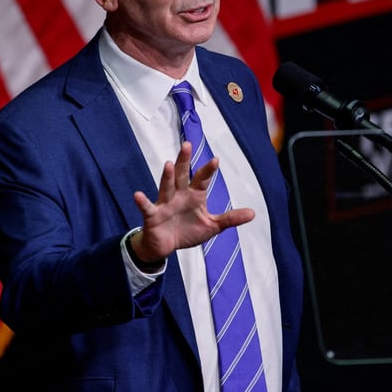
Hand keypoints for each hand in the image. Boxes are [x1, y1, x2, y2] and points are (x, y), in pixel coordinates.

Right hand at [130, 141, 254, 261]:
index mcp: (194, 196)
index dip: (208, 170)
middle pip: (181, 175)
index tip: (215, 160)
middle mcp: (179, 195)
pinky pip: (147, 207)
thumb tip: (253, 213)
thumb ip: (230, 219)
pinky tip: (138, 195)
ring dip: (167, 176)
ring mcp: (165, 203)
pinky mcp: (153, 215)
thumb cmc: (188, 231)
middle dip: (184, 161)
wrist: (166, 246)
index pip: (202, 180)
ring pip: (166, 187)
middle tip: (187, 145)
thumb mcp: (212, 226)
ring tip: (169, 164)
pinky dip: (142, 202)